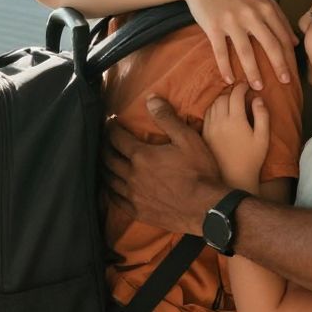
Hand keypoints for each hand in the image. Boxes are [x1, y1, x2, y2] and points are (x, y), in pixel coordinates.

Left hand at [106, 95, 230, 235]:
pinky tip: (109, 187)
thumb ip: (167, 118)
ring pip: (108, 179)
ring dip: (103, 167)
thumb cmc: (199, 172)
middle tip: (104, 139)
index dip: (111, 127)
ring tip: (104, 160)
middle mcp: (132, 175)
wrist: (207, 209)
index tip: (111, 122)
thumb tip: (151, 98)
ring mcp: (133, 195)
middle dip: (104, 145)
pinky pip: (114, 200)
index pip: (117, 138)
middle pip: (108, 158)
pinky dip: (107, 190)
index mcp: (141, 155)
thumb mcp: (187, 139)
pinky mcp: (137, 212)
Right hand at [179, 0, 296, 89]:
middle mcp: (251, 14)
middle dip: (279, 66)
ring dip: (253, 72)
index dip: (289, 56)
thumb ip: (278, 17)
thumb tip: (294, 42)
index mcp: (265, 7)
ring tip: (258, 87)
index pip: (282, 35)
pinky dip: (225, 68)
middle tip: (285, 83)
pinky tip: (230, 80)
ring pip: (246, 52)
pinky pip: (221, 52)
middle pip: (270, 45)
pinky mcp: (213, 26)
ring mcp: (231, 21)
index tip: (294, 72)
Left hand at [202, 84, 268, 190]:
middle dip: (231, 92)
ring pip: (212, 104)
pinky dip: (213, 109)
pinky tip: (220, 112)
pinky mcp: (204, 135)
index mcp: (236, 120)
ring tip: (230, 101)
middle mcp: (220, 122)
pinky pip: (206, 114)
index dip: (242, 87)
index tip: (247, 86)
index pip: (236, 95)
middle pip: (222, 97)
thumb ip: (262, 115)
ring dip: (221, 99)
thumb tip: (258, 98)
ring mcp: (210, 128)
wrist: (234, 178)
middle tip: (239, 93)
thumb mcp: (263, 137)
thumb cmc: (252, 158)